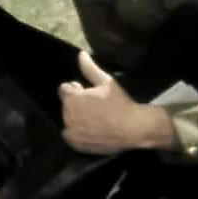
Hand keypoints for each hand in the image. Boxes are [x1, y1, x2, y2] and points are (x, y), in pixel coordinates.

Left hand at [58, 51, 174, 153]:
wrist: (133, 128)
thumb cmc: (120, 103)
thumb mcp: (106, 82)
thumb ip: (89, 68)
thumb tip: (80, 54)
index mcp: (72, 98)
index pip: (64, 90)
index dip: (76, 90)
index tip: (86, 92)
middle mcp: (67, 115)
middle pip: (66, 106)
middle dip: (76, 104)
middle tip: (93, 106)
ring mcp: (71, 131)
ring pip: (68, 121)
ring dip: (76, 119)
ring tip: (94, 119)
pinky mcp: (76, 144)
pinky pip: (71, 136)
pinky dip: (77, 133)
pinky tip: (92, 130)